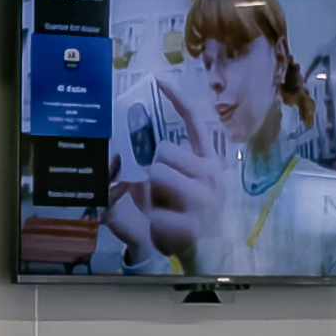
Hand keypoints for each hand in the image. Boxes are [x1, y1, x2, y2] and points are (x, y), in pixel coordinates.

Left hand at [127, 83, 230, 261]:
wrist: (209, 255)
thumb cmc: (186, 217)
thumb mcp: (174, 188)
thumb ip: (160, 166)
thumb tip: (124, 154)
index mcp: (207, 162)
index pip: (196, 124)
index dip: (178, 101)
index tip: (160, 80)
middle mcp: (211, 175)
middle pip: (162, 151)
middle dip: (156, 171)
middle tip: (166, 196)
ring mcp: (204, 200)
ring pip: (156, 175)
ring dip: (152, 196)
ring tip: (167, 212)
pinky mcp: (192, 225)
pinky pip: (153, 213)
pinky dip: (153, 226)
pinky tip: (169, 233)